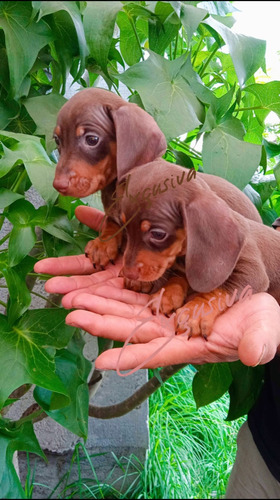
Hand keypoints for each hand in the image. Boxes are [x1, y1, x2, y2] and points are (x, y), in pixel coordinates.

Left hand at [34, 206, 279, 372]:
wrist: (253, 296)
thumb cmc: (261, 318)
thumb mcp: (263, 329)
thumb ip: (258, 342)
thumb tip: (253, 354)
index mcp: (191, 341)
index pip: (158, 351)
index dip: (132, 357)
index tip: (102, 362)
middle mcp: (170, 326)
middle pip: (130, 324)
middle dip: (100, 319)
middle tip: (71, 312)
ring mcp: (164, 305)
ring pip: (125, 302)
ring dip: (97, 299)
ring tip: (68, 295)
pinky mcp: (162, 285)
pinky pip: (133, 278)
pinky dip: (113, 270)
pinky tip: (93, 259)